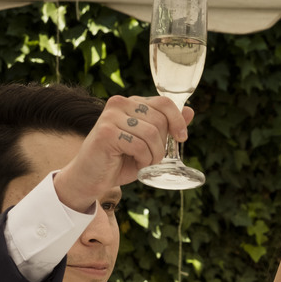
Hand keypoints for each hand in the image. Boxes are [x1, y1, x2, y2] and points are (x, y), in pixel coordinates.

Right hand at [53, 96, 194, 209]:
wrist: (90, 178)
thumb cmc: (119, 161)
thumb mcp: (148, 143)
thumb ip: (167, 127)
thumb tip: (190, 111)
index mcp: (131, 103)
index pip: (164, 103)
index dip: (178, 121)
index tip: (182, 138)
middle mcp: (120, 103)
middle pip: (160, 120)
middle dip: (162, 145)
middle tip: (151, 158)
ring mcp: (111, 116)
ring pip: (152, 134)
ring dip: (153, 155)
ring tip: (143, 162)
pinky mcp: (106, 132)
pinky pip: (140, 146)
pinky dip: (143, 160)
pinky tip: (135, 165)